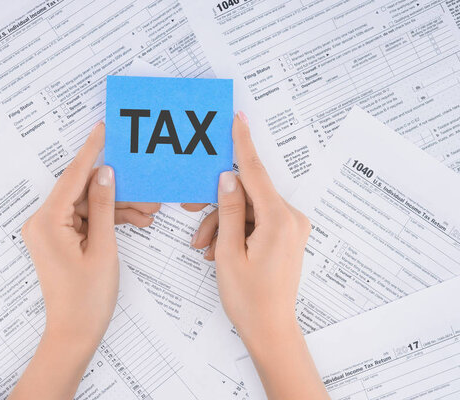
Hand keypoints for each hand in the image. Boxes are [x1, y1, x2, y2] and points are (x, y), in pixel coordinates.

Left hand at [10, 122, 155, 399]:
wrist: (74, 334)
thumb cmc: (86, 299)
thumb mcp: (102, 248)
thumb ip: (104, 207)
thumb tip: (105, 174)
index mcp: (47, 221)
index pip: (72, 177)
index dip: (91, 151)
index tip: (103, 129)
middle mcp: (43, 221)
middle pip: (83, 191)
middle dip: (117, 190)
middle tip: (146, 190)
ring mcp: (50, 230)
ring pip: (89, 205)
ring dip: (117, 207)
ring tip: (148, 211)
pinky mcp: (60, 238)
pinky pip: (86, 219)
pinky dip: (108, 220)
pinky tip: (136, 221)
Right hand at [201, 112, 326, 398]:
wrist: (271, 330)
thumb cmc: (249, 299)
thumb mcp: (229, 252)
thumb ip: (227, 211)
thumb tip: (227, 179)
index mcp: (279, 220)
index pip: (255, 173)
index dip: (243, 145)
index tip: (238, 120)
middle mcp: (290, 219)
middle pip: (247, 195)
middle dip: (217, 206)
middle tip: (189, 212)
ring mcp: (290, 228)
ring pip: (247, 210)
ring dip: (222, 224)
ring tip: (205, 248)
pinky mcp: (285, 236)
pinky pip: (255, 221)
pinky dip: (234, 231)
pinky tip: (218, 250)